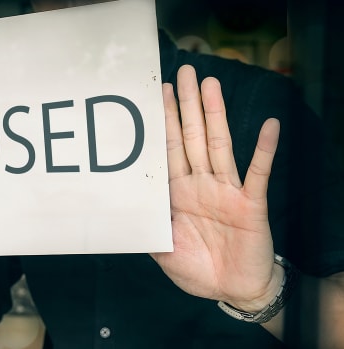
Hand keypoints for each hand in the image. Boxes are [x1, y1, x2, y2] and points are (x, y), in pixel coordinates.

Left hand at [151, 65, 283, 311]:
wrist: (233, 290)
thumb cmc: (197, 269)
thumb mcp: (161, 251)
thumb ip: (146, 228)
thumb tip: (119, 212)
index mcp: (178, 193)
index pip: (168, 150)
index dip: (163, 123)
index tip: (157, 94)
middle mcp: (201, 184)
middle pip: (192, 137)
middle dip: (186, 106)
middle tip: (184, 73)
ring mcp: (226, 190)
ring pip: (219, 145)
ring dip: (215, 115)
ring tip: (210, 86)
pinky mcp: (251, 203)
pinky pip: (258, 173)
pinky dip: (264, 151)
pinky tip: (269, 126)